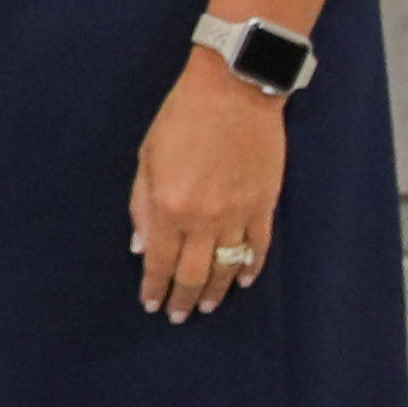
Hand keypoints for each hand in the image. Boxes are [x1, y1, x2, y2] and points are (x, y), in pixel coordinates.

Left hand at [129, 55, 287, 321]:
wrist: (234, 90)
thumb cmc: (182, 118)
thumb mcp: (147, 158)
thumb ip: (142, 206)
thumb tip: (142, 247)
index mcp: (170, 207)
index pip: (160, 262)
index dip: (154, 287)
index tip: (151, 304)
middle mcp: (205, 218)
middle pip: (194, 273)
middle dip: (183, 298)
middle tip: (178, 315)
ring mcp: (239, 214)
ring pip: (226, 266)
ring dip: (214, 290)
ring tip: (206, 305)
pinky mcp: (265, 204)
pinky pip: (259, 247)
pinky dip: (250, 268)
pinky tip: (241, 280)